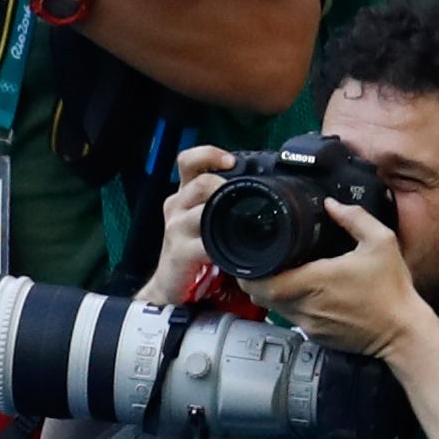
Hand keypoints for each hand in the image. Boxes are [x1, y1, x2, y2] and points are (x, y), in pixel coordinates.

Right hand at [139, 142, 233, 303]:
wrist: (172, 283)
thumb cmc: (196, 248)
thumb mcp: (207, 218)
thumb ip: (224, 201)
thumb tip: (267, 187)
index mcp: (185, 194)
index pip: (189, 161)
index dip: (208, 154)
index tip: (230, 162)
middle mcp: (177, 206)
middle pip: (201, 182)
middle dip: (226, 187)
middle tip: (246, 198)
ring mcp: (176, 228)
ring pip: (204, 210)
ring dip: (226, 216)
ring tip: (241, 226)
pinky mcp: (180, 252)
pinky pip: (206, 243)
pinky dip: (223, 246)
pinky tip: (233, 251)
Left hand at [252, 200, 433, 359]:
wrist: (403, 331)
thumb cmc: (392, 289)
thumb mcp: (381, 243)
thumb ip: (355, 219)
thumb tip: (331, 204)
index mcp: (314, 281)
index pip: (262, 282)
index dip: (250, 272)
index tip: (252, 258)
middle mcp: (304, 305)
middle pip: (260, 296)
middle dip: (255, 279)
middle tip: (261, 263)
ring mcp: (307, 323)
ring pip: (272, 308)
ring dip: (270, 292)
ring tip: (279, 273)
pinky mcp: (314, 334)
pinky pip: (290, 318)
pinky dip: (288, 304)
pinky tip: (301, 291)